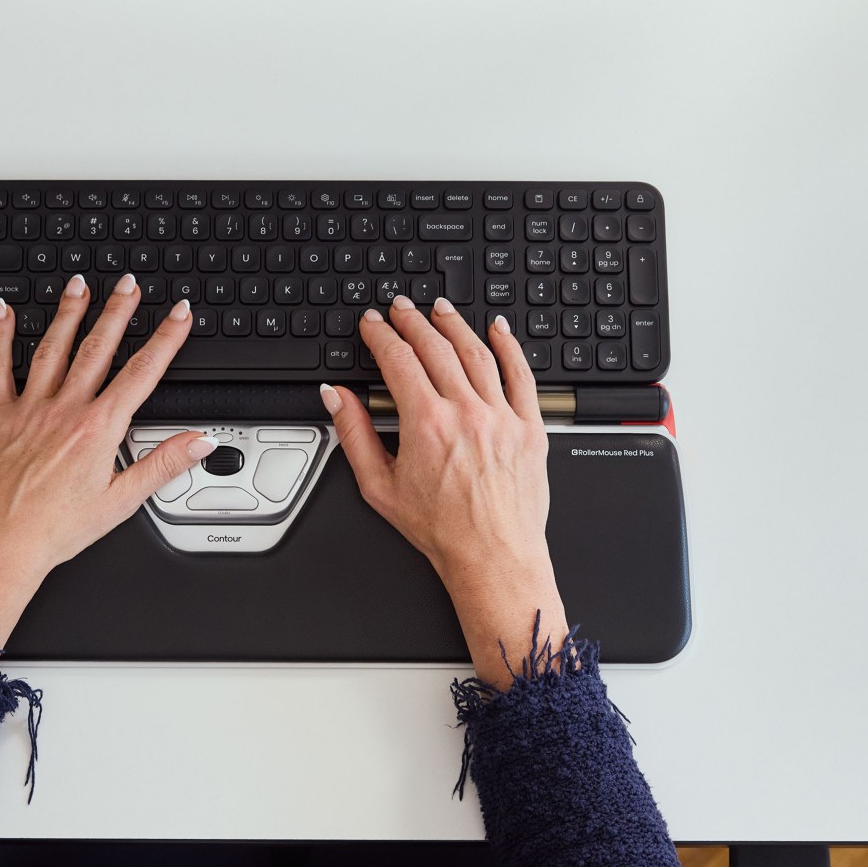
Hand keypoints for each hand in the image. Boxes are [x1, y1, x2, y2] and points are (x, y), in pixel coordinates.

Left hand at [0, 274, 212, 663]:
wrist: (3, 544)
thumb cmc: (57, 528)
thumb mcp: (122, 501)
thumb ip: (164, 464)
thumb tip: (200, 442)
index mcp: (99, 429)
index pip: (142, 372)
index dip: (166, 339)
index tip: (179, 314)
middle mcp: (65, 410)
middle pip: (98, 348)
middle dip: (118, 311)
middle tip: (130, 283)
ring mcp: (30, 408)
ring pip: (53, 348)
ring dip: (69, 313)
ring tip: (80, 284)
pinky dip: (0, 337)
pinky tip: (4, 312)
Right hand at [322, 296, 563, 686]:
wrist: (493, 557)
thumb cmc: (442, 530)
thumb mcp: (380, 486)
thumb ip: (354, 434)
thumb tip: (337, 398)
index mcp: (427, 424)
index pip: (399, 360)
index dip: (381, 335)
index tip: (374, 325)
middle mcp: (466, 413)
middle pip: (436, 348)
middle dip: (413, 322)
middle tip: (401, 309)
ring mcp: (502, 417)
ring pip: (477, 353)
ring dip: (455, 325)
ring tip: (440, 310)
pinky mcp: (530, 427)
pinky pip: (522, 375)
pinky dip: (510, 347)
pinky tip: (499, 330)